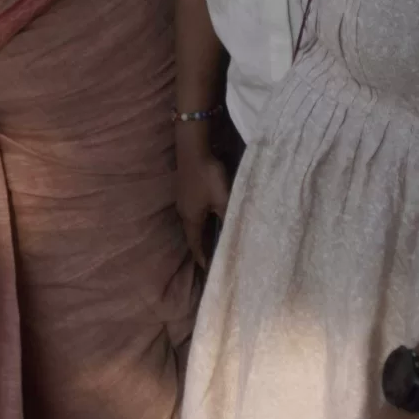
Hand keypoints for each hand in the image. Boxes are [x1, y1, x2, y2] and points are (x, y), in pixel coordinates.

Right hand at [174, 124, 230, 268]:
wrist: (193, 149)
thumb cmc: (208, 176)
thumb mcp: (222, 199)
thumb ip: (228, 217)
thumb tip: (235, 234)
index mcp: (191, 218)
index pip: (196, 244)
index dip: (202, 257)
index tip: (209, 270)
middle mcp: (184, 212)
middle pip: (193, 235)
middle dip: (203, 247)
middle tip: (214, 258)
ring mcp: (183, 201)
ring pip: (193, 224)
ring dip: (203, 234)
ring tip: (214, 242)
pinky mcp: (186, 192)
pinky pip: (194, 213)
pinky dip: (202, 222)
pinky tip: (211, 218)